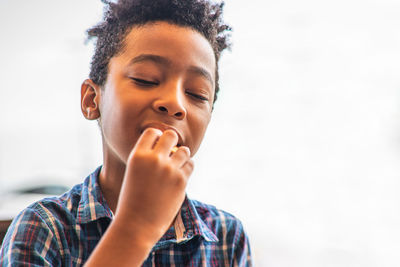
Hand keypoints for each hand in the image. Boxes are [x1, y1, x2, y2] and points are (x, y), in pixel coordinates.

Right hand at [113, 127, 193, 244]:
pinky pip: (190, 164)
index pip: (152, 132)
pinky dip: (187, 168)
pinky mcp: (181, 180)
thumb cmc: (133, 199)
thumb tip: (166, 142)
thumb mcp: (133, 172)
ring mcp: (169, 169)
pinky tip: (179, 176)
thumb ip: (147, 157)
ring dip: (182, 156)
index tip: (158, 147)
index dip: (157, 137)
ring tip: (175, 166)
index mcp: (137, 156)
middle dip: (172, 142)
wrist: (137, 224)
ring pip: (184, 150)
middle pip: (171, 135)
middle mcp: (154, 159)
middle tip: (170, 153)